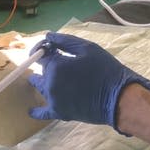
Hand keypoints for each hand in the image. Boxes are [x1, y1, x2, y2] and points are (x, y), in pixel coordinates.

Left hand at [28, 32, 149, 130]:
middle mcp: (50, 83)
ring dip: (42, 80)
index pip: (41, 54)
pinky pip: (42, 113)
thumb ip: (65, 41)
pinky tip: (32, 110)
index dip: (44, 49)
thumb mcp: (88, 48)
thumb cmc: (106, 69)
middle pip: (41, 70)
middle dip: (48, 63)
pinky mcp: (59, 112)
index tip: (51, 46)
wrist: (118, 96)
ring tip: (50, 77)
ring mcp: (53, 99)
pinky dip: (36, 111)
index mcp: (56, 66)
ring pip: (40, 87)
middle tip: (61, 59)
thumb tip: (48, 36)